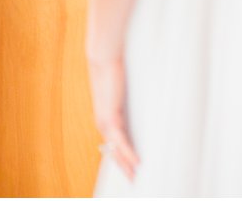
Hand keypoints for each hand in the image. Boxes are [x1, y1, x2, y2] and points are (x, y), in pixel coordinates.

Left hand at [88, 53, 138, 180]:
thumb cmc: (112, 72)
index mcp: (105, 121)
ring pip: (117, 151)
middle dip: (126, 170)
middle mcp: (102, 125)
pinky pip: (121, 141)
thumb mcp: (119, 92)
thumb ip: (125, 102)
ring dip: (128, 167)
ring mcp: (104, 122)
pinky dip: (129, 153)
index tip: (133, 174)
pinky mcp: (110, 117)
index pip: (115, 148)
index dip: (123, 162)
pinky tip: (138, 164)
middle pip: (115, 154)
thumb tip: (132, 105)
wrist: (103, 57)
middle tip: (137, 184)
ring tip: (138, 180)